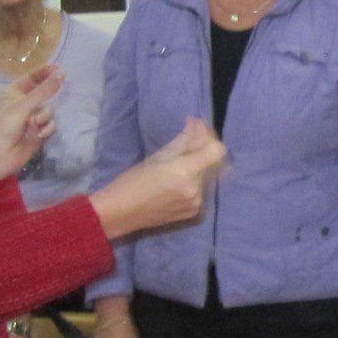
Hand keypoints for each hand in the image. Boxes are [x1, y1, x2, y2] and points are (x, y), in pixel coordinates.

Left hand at [0, 64, 61, 191]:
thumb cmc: (4, 126)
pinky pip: (51, 125)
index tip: (62, 69)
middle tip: (59, 92)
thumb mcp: (24, 106)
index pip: (33, 77)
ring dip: (44, 117)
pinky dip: (46, 129)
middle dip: (49, 98)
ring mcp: (33, 118)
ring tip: (34, 124)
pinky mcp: (39, 132)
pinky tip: (39, 135)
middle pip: (46, 94)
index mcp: (15, 92)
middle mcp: (25, 103)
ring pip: (50, 111)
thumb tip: (62, 73)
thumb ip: (44, 91)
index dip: (46, 72)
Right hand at [92, 119, 225, 239]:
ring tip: (176, 167)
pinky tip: (176, 183)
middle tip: (185, 145)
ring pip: (207, 177)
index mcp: (186, 172)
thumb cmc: (132, 181)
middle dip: (202, 152)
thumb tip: (197, 123)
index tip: (198, 134)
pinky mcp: (193, 213)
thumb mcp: (156, 157)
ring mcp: (197, 203)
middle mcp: (197, 189)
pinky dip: (193, 183)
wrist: (119, 213)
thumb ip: (183, 141)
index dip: (211, 140)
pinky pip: (201, 191)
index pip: (218, 151)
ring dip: (198, 168)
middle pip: (212, 163)